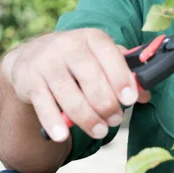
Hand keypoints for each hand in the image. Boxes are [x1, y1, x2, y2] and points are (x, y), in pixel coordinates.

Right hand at [2, 28, 149, 142]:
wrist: (31, 57)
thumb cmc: (77, 61)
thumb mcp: (100, 58)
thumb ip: (123, 73)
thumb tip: (144, 93)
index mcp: (91, 37)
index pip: (109, 55)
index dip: (121, 78)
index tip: (129, 99)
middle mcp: (68, 45)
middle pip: (91, 79)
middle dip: (106, 104)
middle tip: (115, 120)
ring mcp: (46, 62)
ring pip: (70, 95)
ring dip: (87, 118)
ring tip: (99, 131)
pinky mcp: (29, 80)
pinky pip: (44, 104)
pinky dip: (54, 122)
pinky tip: (62, 135)